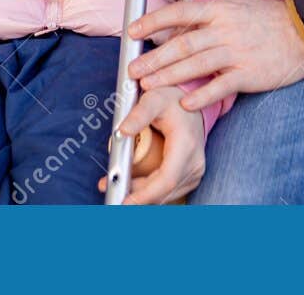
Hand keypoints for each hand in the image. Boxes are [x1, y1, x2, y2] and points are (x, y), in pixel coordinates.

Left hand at [98, 86, 203, 204]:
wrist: (192, 100)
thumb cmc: (172, 99)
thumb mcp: (153, 99)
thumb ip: (138, 114)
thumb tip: (122, 132)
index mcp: (187, 146)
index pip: (166, 181)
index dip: (144, 196)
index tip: (124, 203)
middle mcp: (195, 163)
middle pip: (163, 192)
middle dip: (135, 197)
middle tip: (108, 192)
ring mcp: (194, 172)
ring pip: (164, 195)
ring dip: (139, 196)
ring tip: (114, 186)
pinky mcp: (190, 176)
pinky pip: (167, 191)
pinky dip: (148, 191)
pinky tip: (131, 185)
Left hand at [128, 0, 303, 109]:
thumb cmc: (268, 19)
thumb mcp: (236, 7)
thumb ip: (208, 18)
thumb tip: (176, 29)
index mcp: (220, 10)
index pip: (180, 12)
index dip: (153, 21)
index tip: (132, 31)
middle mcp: (225, 29)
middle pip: (183, 43)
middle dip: (154, 57)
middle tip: (132, 70)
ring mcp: (237, 52)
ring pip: (196, 64)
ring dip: (169, 76)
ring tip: (148, 87)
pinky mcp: (250, 73)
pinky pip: (222, 86)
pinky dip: (202, 95)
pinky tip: (185, 104)